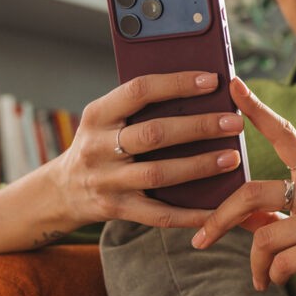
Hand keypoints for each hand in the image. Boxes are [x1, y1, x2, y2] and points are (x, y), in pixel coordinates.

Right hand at [43, 71, 243, 228]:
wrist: (62, 190)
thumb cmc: (100, 144)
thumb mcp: (107, 119)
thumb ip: (141, 107)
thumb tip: (200, 92)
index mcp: (98, 115)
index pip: (138, 91)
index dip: (177, 84)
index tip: (213, 80)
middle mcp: (98, 147)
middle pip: (154, 134)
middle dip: (198, 127)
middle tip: (234, 123)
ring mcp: (106, 181)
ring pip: (159, 174)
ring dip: (199, 166)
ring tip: (232, 158)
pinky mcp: (117, 210)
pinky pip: (160, 214)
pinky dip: (192, 214)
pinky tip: (219, 208)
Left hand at [192, 78, 295, 295]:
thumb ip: (273, 217)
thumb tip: (233, 215)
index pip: (285, 135)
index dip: (257, 110)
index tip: (233, 84)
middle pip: (254, 192)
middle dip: (220, 219)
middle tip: (201, 241)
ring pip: (266, 235)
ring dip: (256, 265)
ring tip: (262, 278)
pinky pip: (282, 261)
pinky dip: (272, 277)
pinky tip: (278, 282)